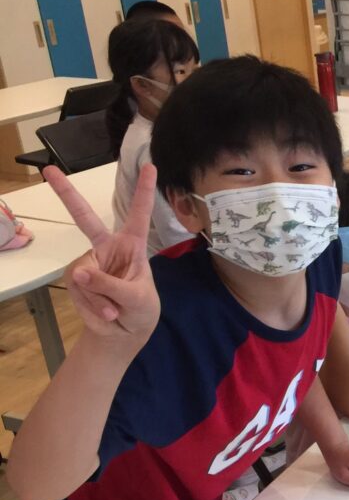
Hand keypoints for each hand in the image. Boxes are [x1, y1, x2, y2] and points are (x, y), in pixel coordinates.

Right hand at [45, 164, 159, 345]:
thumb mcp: (136, 297)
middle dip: (67, 193)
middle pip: (84, 218)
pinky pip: (78, 288)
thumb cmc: (141, 309)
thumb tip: (78, 271)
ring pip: (85, 273)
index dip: (144, 191)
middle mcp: (108, 248)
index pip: (139, 214)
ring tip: (116, 309)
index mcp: (132, 245)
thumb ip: (110, 284)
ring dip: (100, 297)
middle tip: (48, 170)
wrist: (125, 333)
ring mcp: (90, 263)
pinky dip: (92, 305)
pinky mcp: (76, 279)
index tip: (150, 166)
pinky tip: (106, 312)